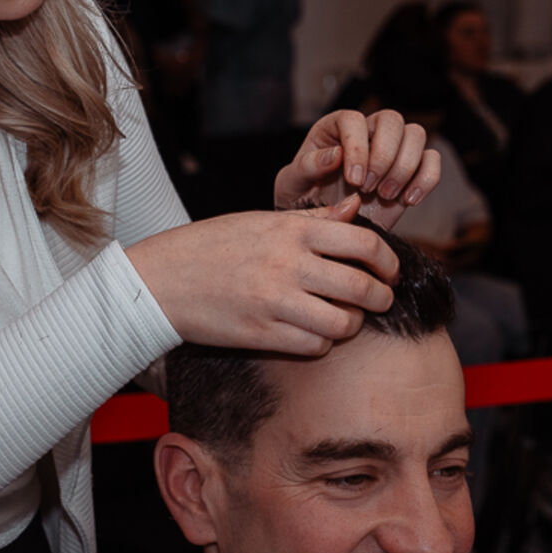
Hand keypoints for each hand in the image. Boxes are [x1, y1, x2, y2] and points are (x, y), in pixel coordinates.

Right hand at [126, 194, 399, 355]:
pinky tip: (313, 331)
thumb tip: (355, 207)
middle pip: (363, 288)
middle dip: (381, 298)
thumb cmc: (212, 245)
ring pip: (343, 323)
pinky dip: (322, 342)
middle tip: (379, 299)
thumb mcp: (261, 221)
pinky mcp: (263, 334)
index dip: (388, 261)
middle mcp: (289, 265)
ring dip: (351, 324)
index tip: (388, 271)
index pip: (365, 244)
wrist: (162, 279)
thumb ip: (312, 218)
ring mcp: (276, 302)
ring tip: (344, 317)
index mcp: (292, 231)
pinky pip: (315, 345)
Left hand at [274, 109, 441, 229]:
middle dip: (384, 156)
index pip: (354, 119)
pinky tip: (408, 200)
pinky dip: (426, 179)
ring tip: (385, 195)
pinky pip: (432, 160)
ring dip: (405, 167)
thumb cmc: (302, 199)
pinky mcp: (411, 171)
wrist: (322, 226)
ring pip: (416, 135)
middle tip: (369, 188)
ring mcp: (392, 150)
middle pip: (392, 119)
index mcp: (335, 128)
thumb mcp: (291, 184)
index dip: (357, 147)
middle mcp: (367, 132)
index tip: (353, 180)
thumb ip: (306, 167)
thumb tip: (336, 154)